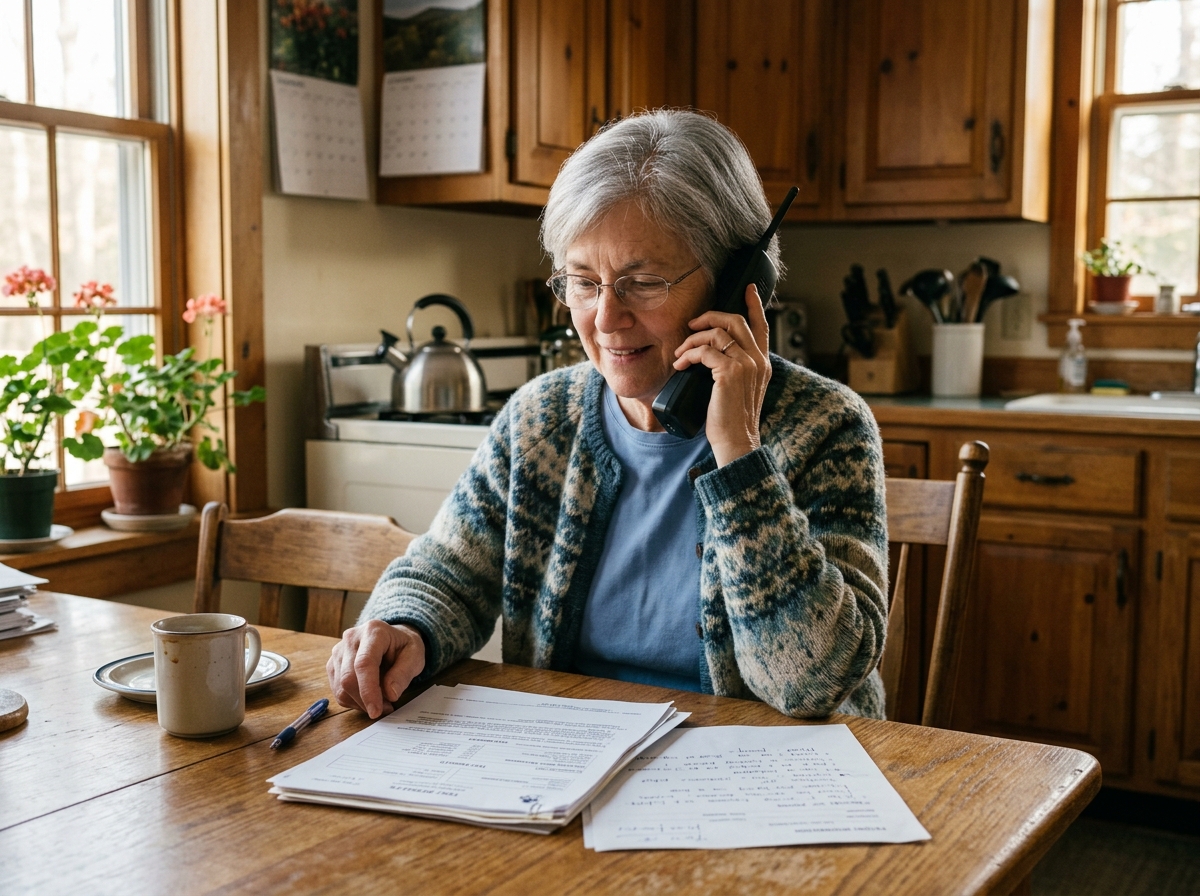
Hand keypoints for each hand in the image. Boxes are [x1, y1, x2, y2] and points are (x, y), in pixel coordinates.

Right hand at [326, 620, 425, 718]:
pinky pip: (338, 691)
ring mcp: (338, 651)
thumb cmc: (404, 647)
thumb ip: (404, 673)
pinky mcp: (333, 664)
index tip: (376, 711)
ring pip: (340, 688)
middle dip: (365, 701)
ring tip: (381, 701)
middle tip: (386, 708)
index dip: (368, 690)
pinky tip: (369, 697)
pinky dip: (353, 701)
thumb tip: (390, 694)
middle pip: (348, 678)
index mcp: (374, 632)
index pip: (364, 664)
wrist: (393, 639)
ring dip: (360, 703)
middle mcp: (351, 638)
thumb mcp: (415, 656)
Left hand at [673, 284, 771, 466]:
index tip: (749, 289)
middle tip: (692, 324)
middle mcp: (758, 361)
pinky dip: (688, 354)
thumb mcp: (738, 390)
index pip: (762, 326)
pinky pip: (704, 351)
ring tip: (680, 353)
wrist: (736, 441)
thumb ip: (733, 370)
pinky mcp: (729, 373)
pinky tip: (680, 364)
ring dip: (692, 339)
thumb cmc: (731, 420)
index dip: (755, 305)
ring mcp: (745, 365)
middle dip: (710, 316)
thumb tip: (710, 354)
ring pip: (717, 333)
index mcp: (762, 364)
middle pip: (736, 321)